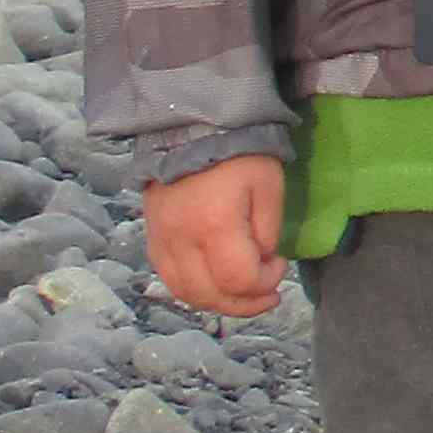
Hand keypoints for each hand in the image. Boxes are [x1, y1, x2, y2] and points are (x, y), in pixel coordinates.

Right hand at [142, 154, 287, 319]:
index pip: (238, 280)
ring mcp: (161, 241)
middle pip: (209, 296)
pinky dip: (195, 289)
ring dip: (218, 302)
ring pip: (185, 293)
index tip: (280, 264)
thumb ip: (267, 231)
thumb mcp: (269, 187)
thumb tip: (261, 261)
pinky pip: (169, 278)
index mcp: (214, 225)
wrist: (193, 129)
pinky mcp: (152, 238)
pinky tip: (215, 284)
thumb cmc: (239, 154)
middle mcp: (181, 240)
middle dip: (245, 303)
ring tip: (243, 295)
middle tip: (268, 295)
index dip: (265, 282)